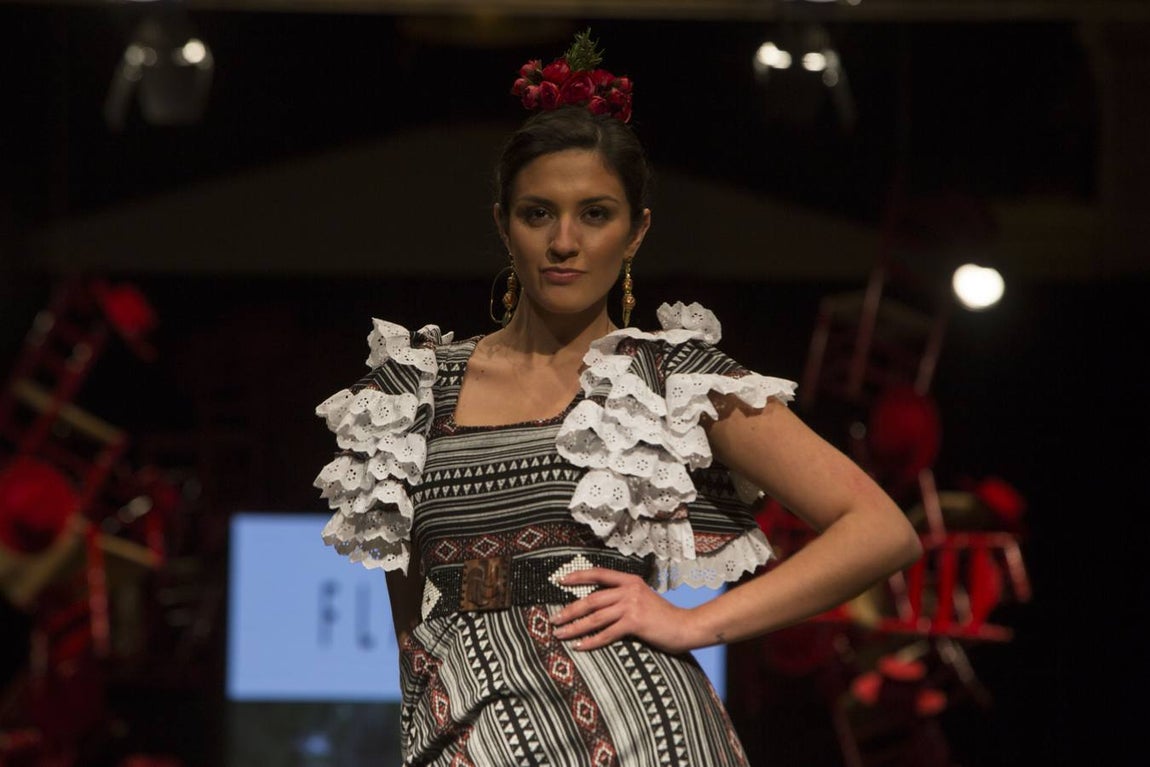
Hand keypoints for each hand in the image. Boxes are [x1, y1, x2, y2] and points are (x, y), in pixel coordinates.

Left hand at [549, 568, 699, 653]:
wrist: (685, 626)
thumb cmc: (663, 616)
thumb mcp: (643, 598)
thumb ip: (623, 597)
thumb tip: (598, 604)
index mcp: (630, 581)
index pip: (599, 574)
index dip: (578, 576)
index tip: (560, 580)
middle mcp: (629, 590)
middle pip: (591, 599)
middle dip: (569, 610)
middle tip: (553, 619)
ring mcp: (631, 605)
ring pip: (595, 617)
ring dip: (574, 627)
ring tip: (559, 633)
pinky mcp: (635, 622)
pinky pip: (606, 633)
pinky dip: (590, 641)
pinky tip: (579, 646)